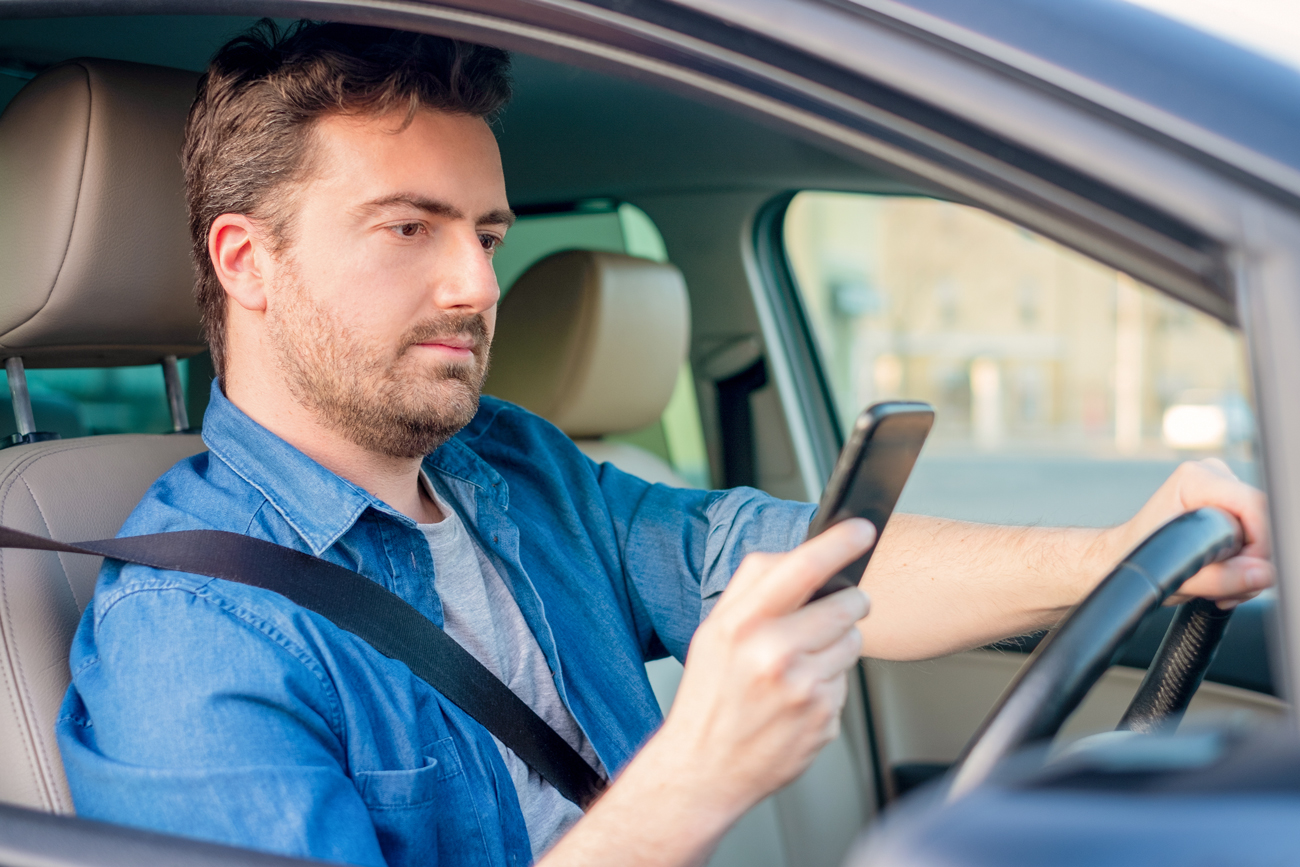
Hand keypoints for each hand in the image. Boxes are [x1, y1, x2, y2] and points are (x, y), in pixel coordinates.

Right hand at [654, 519, 873, 818]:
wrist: (704, 770)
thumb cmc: (709, 698)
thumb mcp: (712, 633)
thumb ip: (751, 589)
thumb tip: (795, 553)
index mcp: (741, 626)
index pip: (802, 568)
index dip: (839, 543)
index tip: (861, 530)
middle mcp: (773, 655)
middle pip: (846, 605)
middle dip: (846, 604)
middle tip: (826, 617)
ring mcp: (803, 689)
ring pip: (853, 642)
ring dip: (837, 646)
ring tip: (799, 665)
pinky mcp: (825, 718)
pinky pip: (847, 680)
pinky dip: (830, 683)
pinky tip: (799, 697)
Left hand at [1115, 459, 1271, 607]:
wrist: (1125, 555)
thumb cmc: (1141, 556)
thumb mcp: (1179, 577)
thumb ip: (1223, 578)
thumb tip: (1263, 574)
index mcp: (1195, 480)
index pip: (1256, 507)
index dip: (1259, 545)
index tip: (1244, 574)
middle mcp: (1213, 476)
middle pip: (1261, 522)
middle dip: (1250, 562)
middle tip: (1223, 586)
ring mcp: (1223, 488)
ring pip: (1261, 533)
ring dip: (1246, 567)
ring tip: (1215, 582)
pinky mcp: (1231, 505)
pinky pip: (1256, 536)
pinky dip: (1243, 563)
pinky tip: (1221, 575)